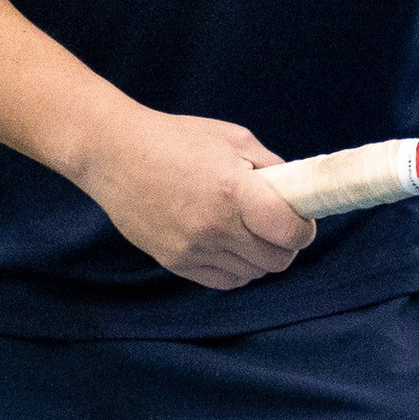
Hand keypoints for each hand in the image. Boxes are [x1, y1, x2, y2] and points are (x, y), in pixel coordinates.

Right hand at [73, 108, 317, 290]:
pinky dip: (235, 269)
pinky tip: (229, 246)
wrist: (115, 154)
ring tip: (248, 233)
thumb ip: (270, 167)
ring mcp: (193, 249)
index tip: (301, 221)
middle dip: (285, 246)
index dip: (303, 229)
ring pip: (251, 274)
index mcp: (234, 192)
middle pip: (276, 261)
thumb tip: (296, 193)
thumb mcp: (232, 138)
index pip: (290, 232)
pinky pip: (223, 281)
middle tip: (277, 228)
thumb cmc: (175, 139)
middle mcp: (215, 227)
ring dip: (258, 258)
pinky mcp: (175, 263)